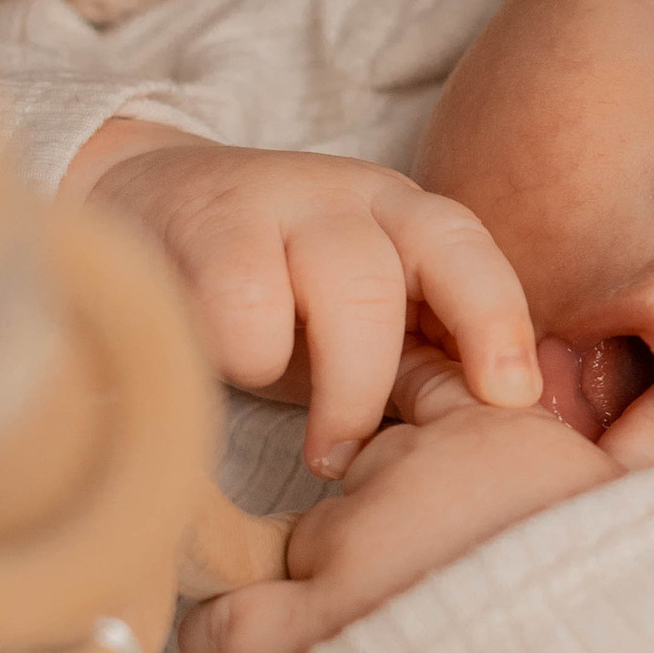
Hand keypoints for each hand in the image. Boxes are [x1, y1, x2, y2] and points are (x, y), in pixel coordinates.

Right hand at [77, 128, 539, 476]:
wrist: (144, 213)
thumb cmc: (279, 297)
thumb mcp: (365, 325)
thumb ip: (427, 362)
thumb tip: (505, 432)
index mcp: (406, 218)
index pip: (469, 253)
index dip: (497, 322)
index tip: (509, 398)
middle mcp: (349, 196)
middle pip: (389, 282)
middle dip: (378, 383)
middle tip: (360, 456)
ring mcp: (276, 202)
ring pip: (332, 292)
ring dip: (331, 389)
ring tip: (318, 448)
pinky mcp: (204, 226)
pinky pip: (244, 310)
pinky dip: (241, 360)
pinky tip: (227, 370)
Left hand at [180, 346, 653, 652]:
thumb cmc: (644, 606)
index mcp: (494, 436)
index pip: (430, 392)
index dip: (424, 432)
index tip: (430, 466)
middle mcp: (411, 473)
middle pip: (362, 474)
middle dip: (381, 523)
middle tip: (425, 588)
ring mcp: (354, 549)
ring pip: (308, 545)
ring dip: (330, 588)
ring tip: (376, 646)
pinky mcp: (312, 632)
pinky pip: (232, 626)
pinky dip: (227, 640)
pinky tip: (239, 652)